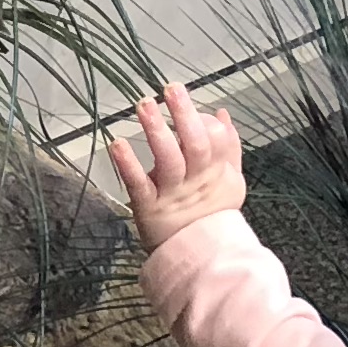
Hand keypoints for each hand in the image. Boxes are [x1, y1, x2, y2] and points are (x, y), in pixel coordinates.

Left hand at [107, 78, 247, 248]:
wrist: (199, 257)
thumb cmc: (210, 213)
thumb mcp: (229, 180)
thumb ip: (229, 147)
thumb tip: (222, 113)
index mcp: (215, 172)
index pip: (216, 140)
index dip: (203, 120)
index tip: (184, 100)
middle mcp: (195, 180)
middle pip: (195, 145)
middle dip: (184, 115)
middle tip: (172, 89)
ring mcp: (171, 194)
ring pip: (168, 160)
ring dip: (157, 131)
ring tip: (145, 105)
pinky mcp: (148, 207)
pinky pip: (138, 184)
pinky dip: (128, 165)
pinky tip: (118, 144)